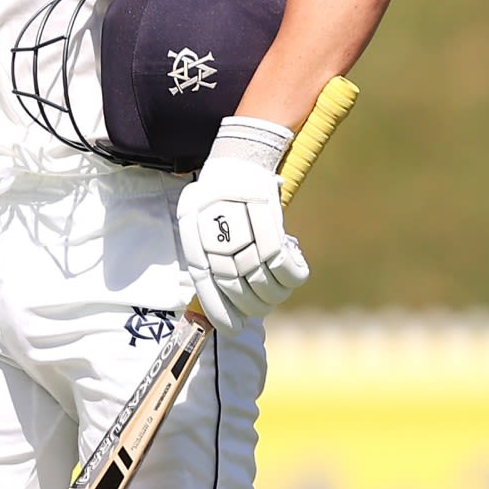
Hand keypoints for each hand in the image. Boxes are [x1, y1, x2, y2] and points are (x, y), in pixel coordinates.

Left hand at [176, 122, 307, 333]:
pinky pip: (282, 261)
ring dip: (272, 294)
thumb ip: (203, 256)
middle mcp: (216, 234)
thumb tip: (214, 295)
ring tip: (275, 295)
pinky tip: (293, 275)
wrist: (240, 159)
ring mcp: (243, 228)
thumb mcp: (195, 222)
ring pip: (260, 278)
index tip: (230, 329)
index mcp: (194, 236)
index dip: (218, 311)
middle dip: (249, 306)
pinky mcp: (269, 220)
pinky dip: (290, 275)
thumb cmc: (216, 196)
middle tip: (257, 310)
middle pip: (236, 285)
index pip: (205, 284)